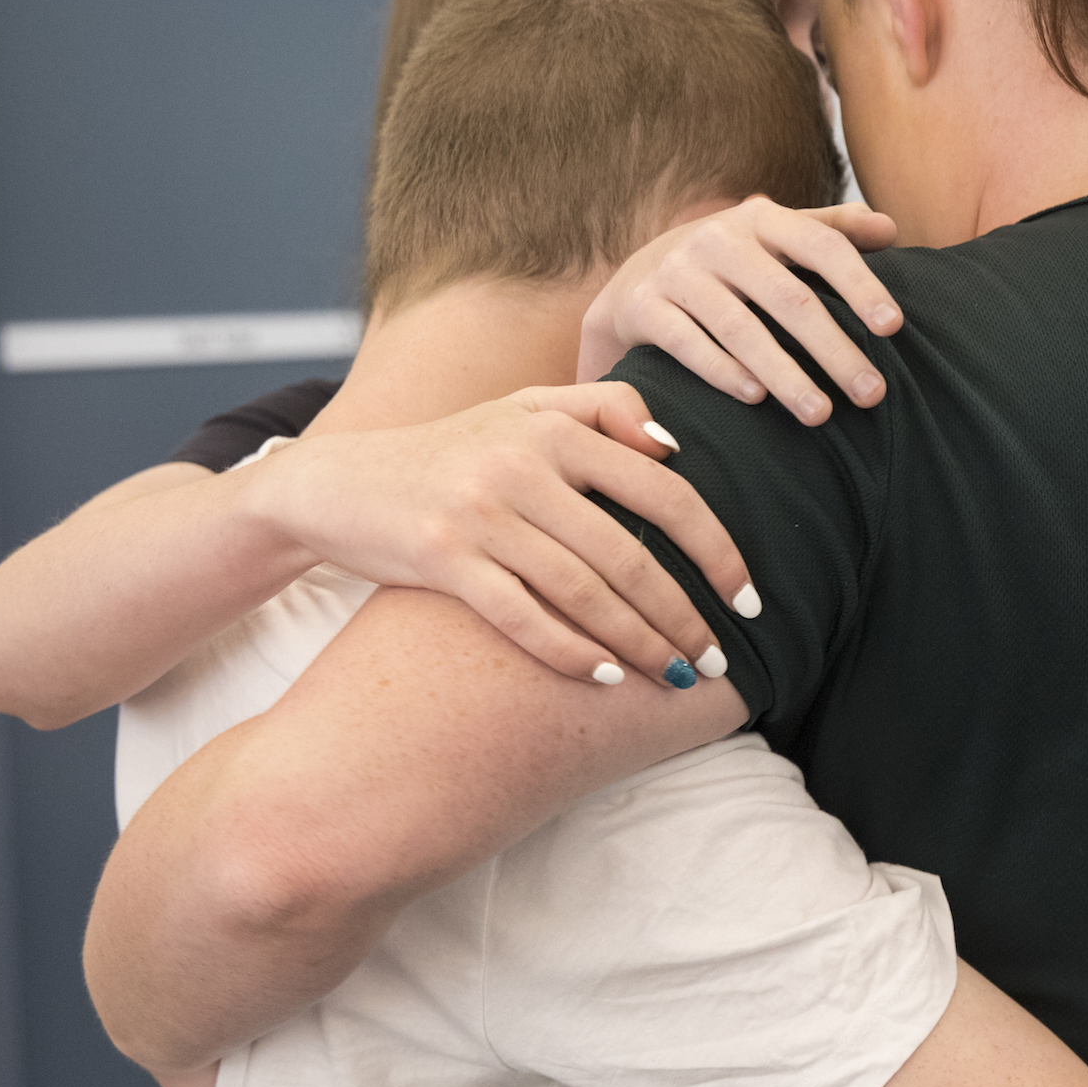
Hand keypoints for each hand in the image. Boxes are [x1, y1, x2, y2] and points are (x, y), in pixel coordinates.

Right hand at [238, 383, 752, 688]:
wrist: (339, 484)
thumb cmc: (451, 452)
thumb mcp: (524, 409)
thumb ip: (602, 409)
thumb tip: (674, 448)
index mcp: (556, 427)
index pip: (664, 491)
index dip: (716, 549)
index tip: (748, 597)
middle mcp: (521, 466)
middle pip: (630, 554)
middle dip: (684, 615)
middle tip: (717, 656)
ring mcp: (480, 513)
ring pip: (584, 592)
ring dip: (640, 643)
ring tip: (677, 675)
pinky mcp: (442, 558)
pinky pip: (523, 617)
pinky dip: (572, 652)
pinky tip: (609, 678)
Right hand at [579, 197, 901, 424]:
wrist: (637, 279)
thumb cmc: (730, 264)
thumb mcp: (774, 238)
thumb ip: (830, 231)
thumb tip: (889, 228)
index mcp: (761, 218)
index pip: (821, 245)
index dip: (860, 285)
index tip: (894, 328)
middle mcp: (717, 239)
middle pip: (788, 297)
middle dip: (835, 350)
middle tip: (872, 394)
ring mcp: (677, 272)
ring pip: (740, 329)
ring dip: (785, 375)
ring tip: (821, 414)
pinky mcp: (643, 306)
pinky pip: (687, 344)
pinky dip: (723, 373)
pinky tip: (757, 400)